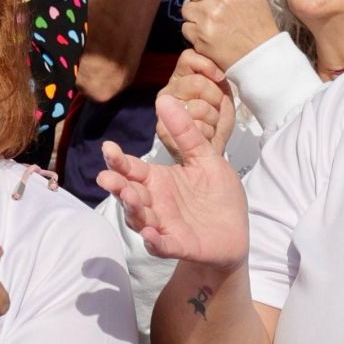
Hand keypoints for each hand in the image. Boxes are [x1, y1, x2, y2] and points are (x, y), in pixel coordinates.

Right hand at [98, 96, 249, 270]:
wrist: (235, 234)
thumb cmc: (217, 196)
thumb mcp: (206, 159)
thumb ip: (185, 133)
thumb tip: (165, 98)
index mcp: (157, 180)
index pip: (132, 168)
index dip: (118, 160)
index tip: (109, 148)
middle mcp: (153, 202)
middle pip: (128, 193)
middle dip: (117, 185)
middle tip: (108, 178)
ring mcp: (162, 225)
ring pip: (139, 218)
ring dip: (132, 209)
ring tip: (130, 197)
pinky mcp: (177, 245)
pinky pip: (161, 245)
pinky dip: (154, 241)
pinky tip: (151, 234)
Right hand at [153, 50, 234, 157]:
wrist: (210, 147)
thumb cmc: (215, 118)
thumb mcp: (221, 91)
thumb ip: (216, 75)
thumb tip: (218, 65)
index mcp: (180, 78)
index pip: (189, 57)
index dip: (208, 66)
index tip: (219, 78)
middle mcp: (168, 91)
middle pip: (197, 83)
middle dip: (215, 97)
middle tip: (215, 108)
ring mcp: (163, 110)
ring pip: (198, 107)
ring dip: (212, 118)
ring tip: (209, 123)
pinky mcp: (163, 130)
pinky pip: (195, 127)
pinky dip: (207, 132)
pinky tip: (203, 134)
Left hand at [181, 0, 277, 70]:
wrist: (259, 57)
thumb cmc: (257, 23)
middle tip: (215, 6)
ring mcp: (208, 16)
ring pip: (186, 6)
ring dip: (196, 14)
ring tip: (216, 22)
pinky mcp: (199, 34)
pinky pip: (185, 25)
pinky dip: (195, 31)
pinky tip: (212, 34)